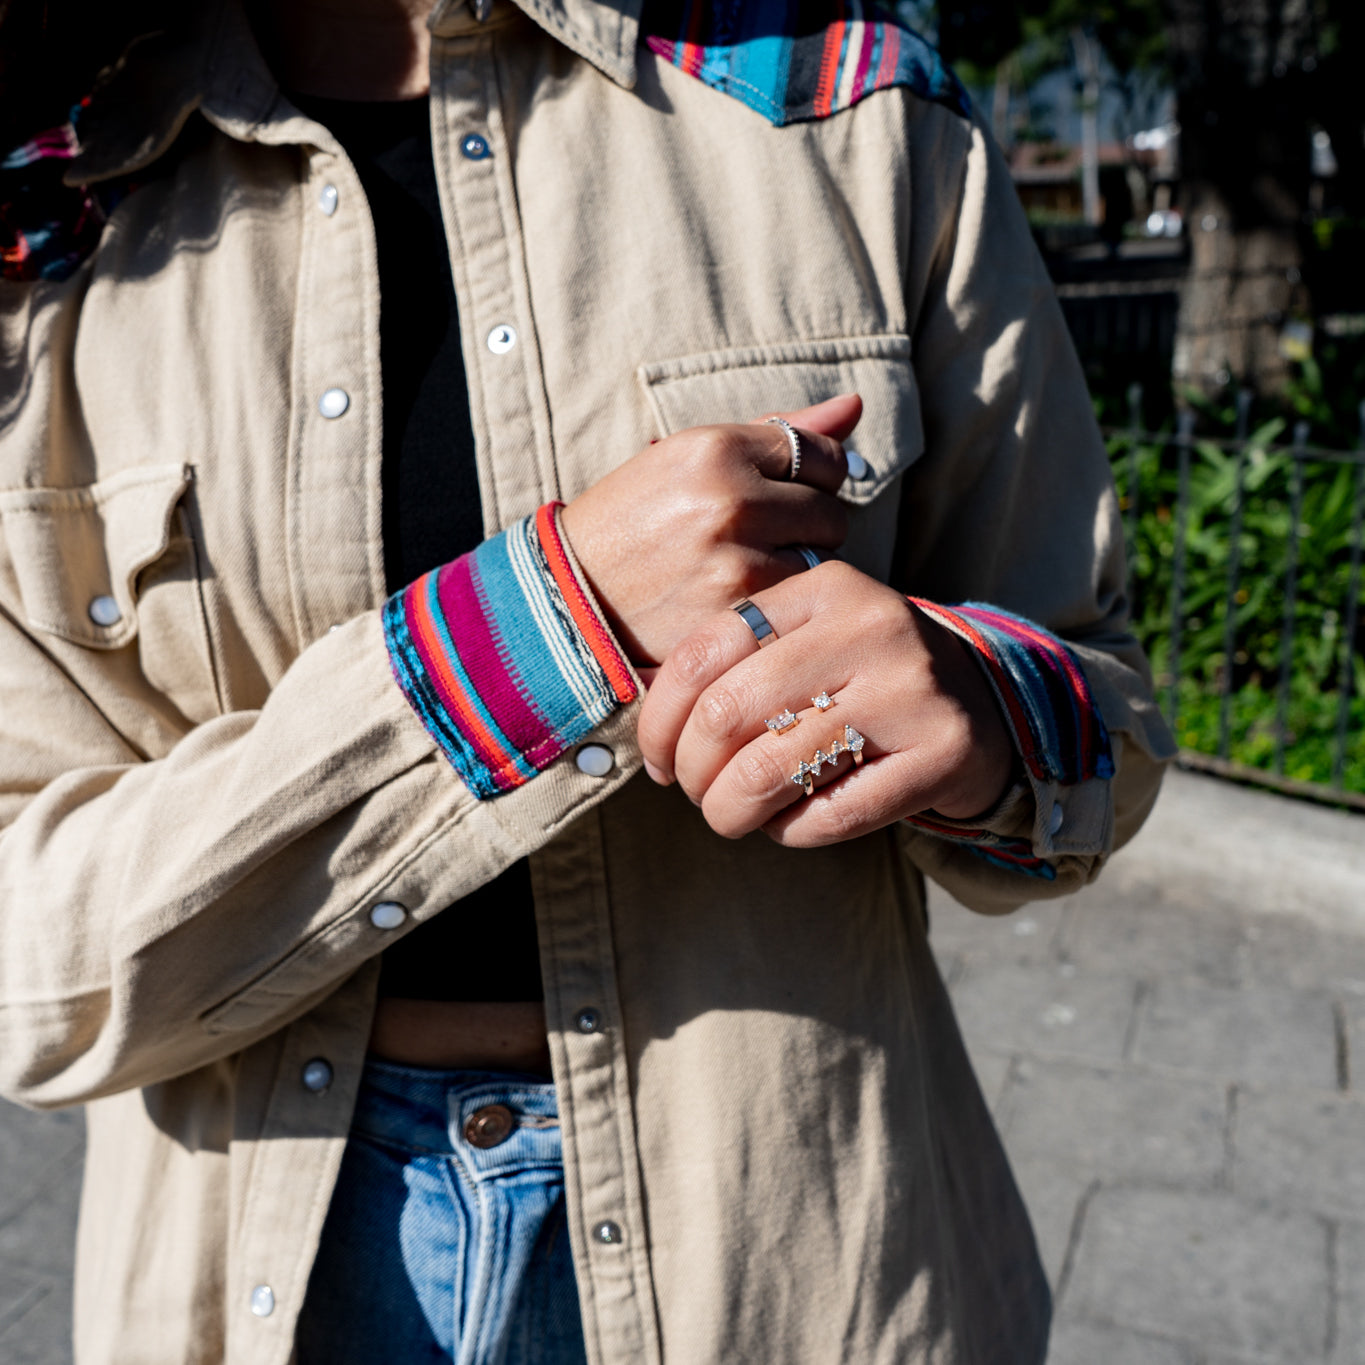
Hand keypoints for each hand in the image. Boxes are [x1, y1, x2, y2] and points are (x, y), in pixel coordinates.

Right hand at [560, 395, 859, 666]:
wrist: (564, 597)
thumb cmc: (631, 524)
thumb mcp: (686, 460)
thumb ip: (776, 433)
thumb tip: (856, 407)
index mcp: (715, 447)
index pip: (821, 455)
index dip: (811, 480)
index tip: (782, 497)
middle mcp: (731, 500)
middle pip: (832, 512)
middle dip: (806, 528)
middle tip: (757, 542)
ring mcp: (736, 562)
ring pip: (819, 564)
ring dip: (794, 572)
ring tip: (740, 574)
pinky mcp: (736, 617)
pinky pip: (794, 607)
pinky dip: (777, 610)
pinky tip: (738, 607)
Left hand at [636, 561, 1015, 845]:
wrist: (982, 705)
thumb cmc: (863, 679)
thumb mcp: (806, 643)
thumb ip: (733, 662)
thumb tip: (638, 712)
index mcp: (823, 588)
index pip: (702, 651)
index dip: (660, 719)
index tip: (657, 760)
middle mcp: (870, 625)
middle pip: (727, 712)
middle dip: (691, 772)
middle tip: (694, 793)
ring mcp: (911, 688)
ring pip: (770, 770)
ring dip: (731, 811)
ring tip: (731, 816)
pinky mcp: (942, 752)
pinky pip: (830, 814)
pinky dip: (790, 832)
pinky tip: (788, 824)